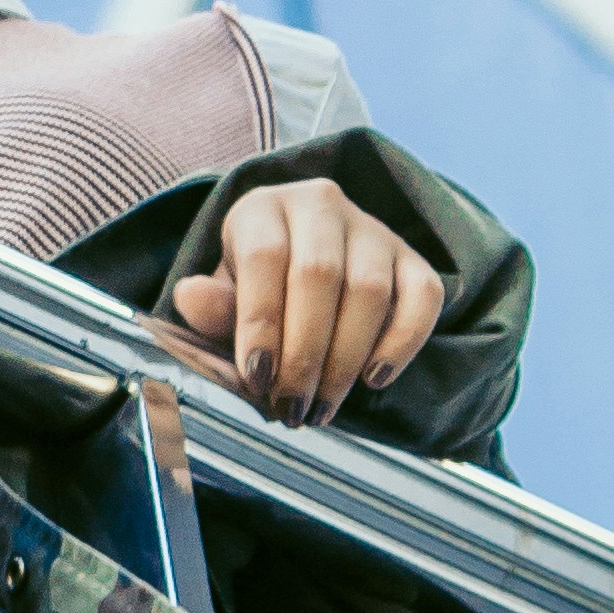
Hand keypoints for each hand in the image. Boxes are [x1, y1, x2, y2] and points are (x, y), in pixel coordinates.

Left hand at [170, 180, 443, 426]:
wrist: (302, 268)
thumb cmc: (256, 290)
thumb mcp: (224, 297)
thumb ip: (212, 306)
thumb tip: (190, 297)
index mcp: (262, 208)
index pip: (264, 256)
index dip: (261, 321)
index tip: (257, 378)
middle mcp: (320, 205)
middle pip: (320, 274)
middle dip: (305, 353)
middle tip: (291, 407)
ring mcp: (373, 229)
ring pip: (370, 289)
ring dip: (346, 359)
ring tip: (323, 406)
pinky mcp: (412, 259)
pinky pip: (423, 296)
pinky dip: (402, 342)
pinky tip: (374, 379)